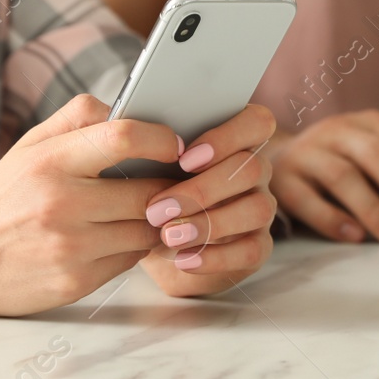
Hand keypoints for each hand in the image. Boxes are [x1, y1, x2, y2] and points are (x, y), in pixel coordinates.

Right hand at [0, 95, 174, 316]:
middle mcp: (61, 203)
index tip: (175, 145)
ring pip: (146, 230)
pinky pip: (130, 260)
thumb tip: (128, 104)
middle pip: (148, 192)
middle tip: (170, 185)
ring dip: (153, 222)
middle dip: (166, 189)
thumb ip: (78, 118)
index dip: (161, 139)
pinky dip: (132, 248)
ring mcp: (69, 246)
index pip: (123, 137)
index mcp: (50, 160)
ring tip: (140, 212)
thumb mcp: (30, 147)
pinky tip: (115, 238)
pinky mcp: (75, 281)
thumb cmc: (4, 197)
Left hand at [139, 104, 278, 296]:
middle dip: (205, 188)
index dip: (228, 136)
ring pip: (258, 208)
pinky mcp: (255, 245)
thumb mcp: (133, 164)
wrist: (138, 243)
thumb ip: (136, 137)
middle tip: (160, 207)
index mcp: (231, 139)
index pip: (256, 122)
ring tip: (169, 235)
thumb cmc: (137, 192)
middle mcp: (252, 170)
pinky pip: (253, 248)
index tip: (184, 156)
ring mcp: (257, 207)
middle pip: (253, 167)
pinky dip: (217, 256)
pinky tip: (184, 258)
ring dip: (211, 222)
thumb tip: (120, 120)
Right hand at [268, 110, 378, 245]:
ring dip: (375, 209)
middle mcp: (340, 131)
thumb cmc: (338, 165)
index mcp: (372, 124)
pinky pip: (306, 199)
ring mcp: (308, 153)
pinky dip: (332, 219)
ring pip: (343, 176)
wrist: (271, 158)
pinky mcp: (283, 180)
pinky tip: (353, 237)